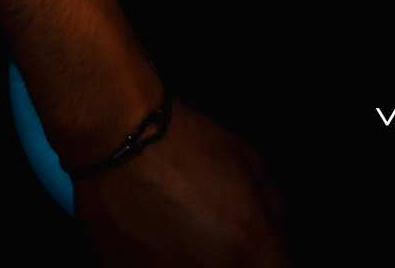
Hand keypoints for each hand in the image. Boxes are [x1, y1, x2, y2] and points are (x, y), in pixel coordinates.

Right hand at [74, 102, 286, 267]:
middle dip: (237, 257)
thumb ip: (271, 205)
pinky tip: (158, 233)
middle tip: (220, 230)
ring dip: (200, 258)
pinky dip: (165, 259)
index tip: (261, 249)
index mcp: (249, 246)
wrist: (118, 138)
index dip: (270, 258)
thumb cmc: (180, 143)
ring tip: (185, 227)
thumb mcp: (248, 160)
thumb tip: (275, 226)